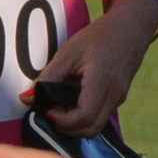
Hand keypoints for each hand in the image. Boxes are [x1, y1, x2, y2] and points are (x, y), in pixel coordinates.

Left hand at [32, 0, 157, 134]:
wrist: (131, 27)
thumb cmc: (99, 36)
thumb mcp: (69, 53)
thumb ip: (48, 77)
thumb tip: (26, 99)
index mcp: (102, 83)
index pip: (83, 117)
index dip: (61, 120)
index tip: (47, 109)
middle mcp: (114, 96)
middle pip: (90, 129)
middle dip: (67, 128)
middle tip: (50, 112)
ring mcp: (119, 99)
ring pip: (96, 126)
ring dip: (76, 124)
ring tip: (59, 107)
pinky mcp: (118, 98)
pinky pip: (101, 116)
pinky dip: (85, 116)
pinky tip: (72, 101)